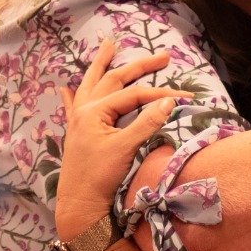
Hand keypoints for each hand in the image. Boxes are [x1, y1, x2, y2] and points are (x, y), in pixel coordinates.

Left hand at [55, 39, 187, 243]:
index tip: (184, 96)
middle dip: (138, 66)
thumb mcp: (126, 148)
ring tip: (107, 46)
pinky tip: (66, 87)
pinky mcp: (77, 133)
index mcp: (94, 111)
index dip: (160, 94)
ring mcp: (78, 120)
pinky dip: (72, 95)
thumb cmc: (101, 176)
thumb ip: (147, 122)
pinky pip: (73, 106)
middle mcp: (84, 110)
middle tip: (162, 56)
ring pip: (91, 85)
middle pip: (114, 80)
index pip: (133, 95)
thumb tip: (169, 101)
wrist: (80, 204)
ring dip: (100, 65)